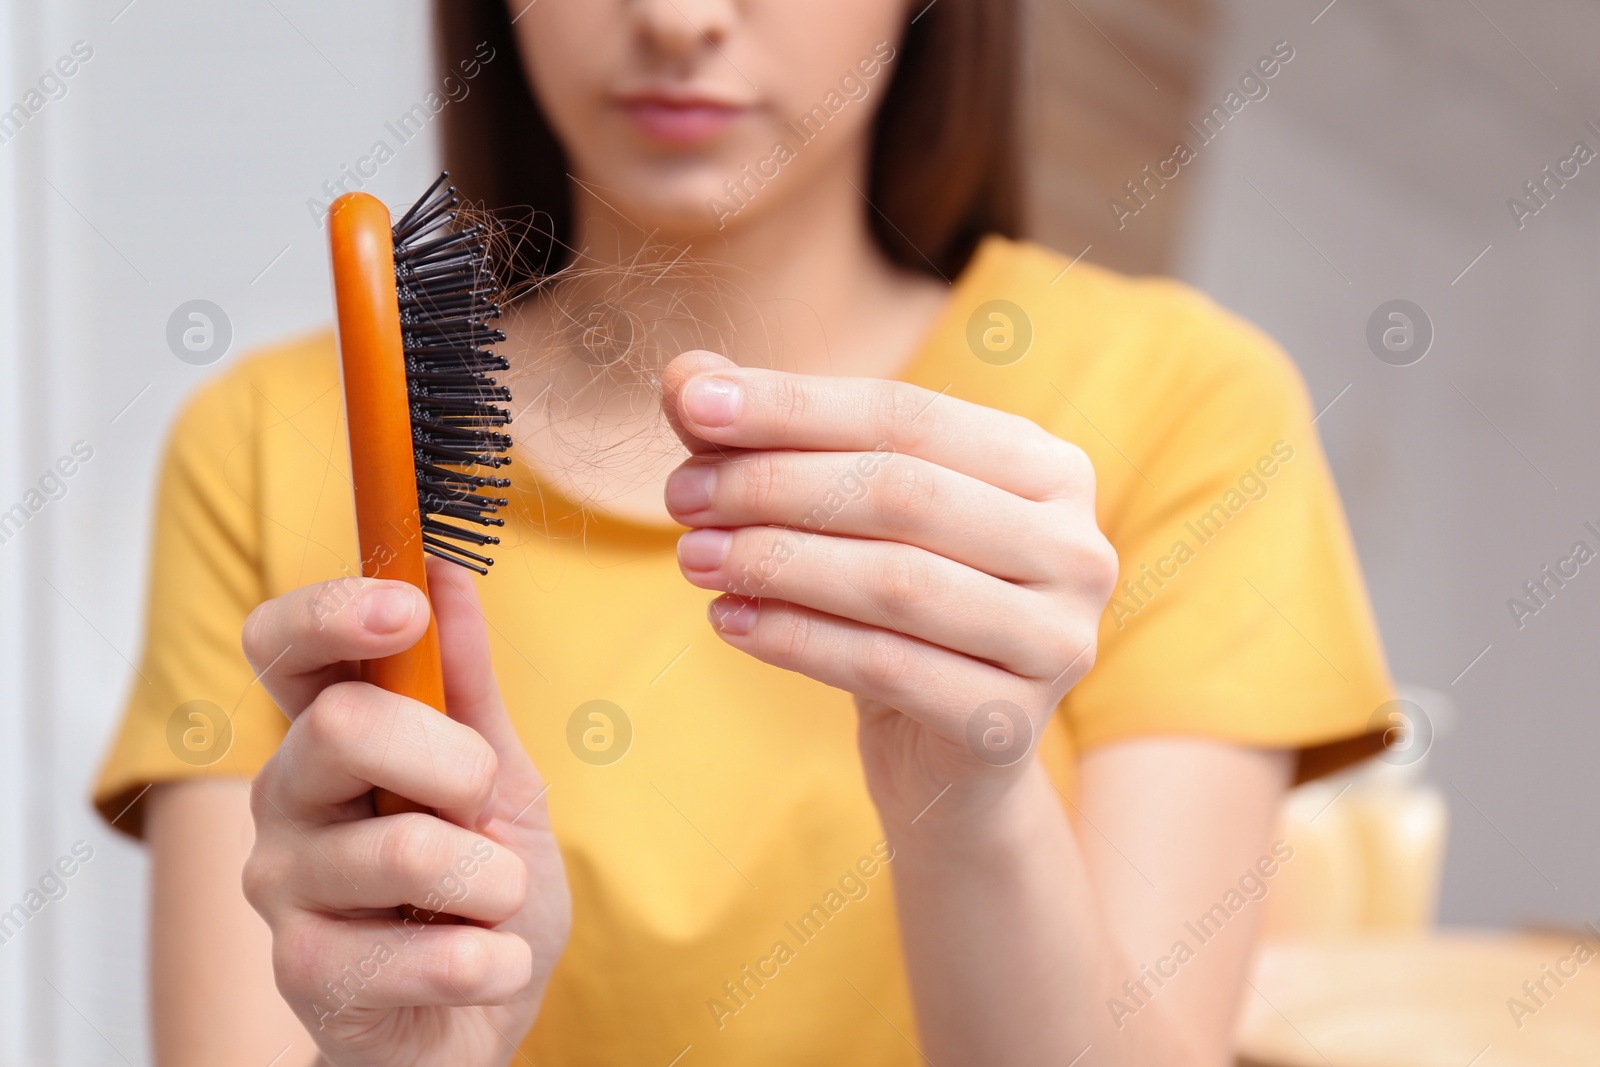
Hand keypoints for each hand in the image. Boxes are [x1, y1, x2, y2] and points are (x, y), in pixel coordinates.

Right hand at [240, 560, 569, 1066]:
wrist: (477, 1014)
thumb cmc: (481, 888)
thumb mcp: (501, 776)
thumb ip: (468, 683)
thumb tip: (445, 568)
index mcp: (326, 735)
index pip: (279, 644)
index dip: (331, 610)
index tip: (407, 606)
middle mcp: (283, 800)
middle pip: (343, 725)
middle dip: (457, 765)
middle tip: (483, 808)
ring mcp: (281, 888)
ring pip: (410, 847)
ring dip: (495, 880)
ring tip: (487, 903)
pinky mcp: (305, 974)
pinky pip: (436, 950)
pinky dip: (492, 958)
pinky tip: (478, 964)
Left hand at [661, 352, 1117, 832]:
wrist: (946, 754)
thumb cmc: (896, 605)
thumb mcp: (848, 513)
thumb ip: (777, 437)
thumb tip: (684, 376)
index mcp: (1049, 469)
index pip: (908, 414)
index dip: (794, 404)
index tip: (691, 404)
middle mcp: (1075, 548)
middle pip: (904, 493)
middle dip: (776, 485)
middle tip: (682, 496)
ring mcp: (1057, 642)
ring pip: (896, 582)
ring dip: (777, 561)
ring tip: (693, 556)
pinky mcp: (1010, 725)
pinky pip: (886, 667)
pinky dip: (794, 638)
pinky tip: (727, 620)